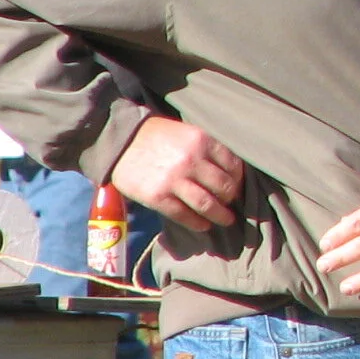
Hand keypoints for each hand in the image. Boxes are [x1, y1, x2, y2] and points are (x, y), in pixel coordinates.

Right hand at [110, 117, 245, 231]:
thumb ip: (207, 148)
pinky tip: (204, 225)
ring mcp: (174, 180)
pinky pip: (184, 215)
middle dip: (231, 198)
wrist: (120, 141)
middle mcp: (191, 160)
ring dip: (221, 215)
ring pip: (207, 204)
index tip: (238, 186)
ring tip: (226, 220)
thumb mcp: (187, 132)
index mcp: (202, 140)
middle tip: (232, 203)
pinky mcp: (157, 197)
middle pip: (223, 186)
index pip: (233, 165)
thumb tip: (230, 171)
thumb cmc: (158, 136)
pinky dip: (198, 223)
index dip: (239, 179)